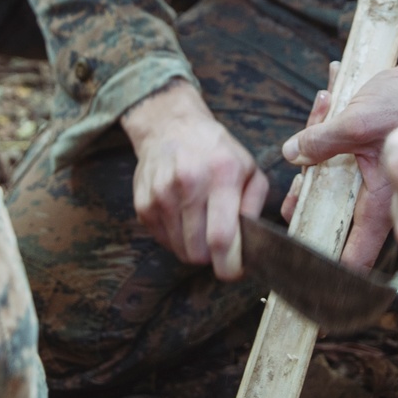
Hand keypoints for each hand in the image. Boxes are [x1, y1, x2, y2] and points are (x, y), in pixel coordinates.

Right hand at [121, 80, 267, 280]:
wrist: (170, 126)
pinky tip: (183, 216)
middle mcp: (187, 184)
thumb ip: (255, 205)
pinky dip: (176, 238)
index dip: (230, 266)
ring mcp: (161, 195)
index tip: (235, 270)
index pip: (222, 239)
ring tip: (201, 223)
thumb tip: (251, 242)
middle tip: (220, 241)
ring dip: (194, 247)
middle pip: (199, 253)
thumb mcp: (248, 168)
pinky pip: (164, 242)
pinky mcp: (143, 205)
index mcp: (220, 175)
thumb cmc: (215, 151)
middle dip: (213, 257)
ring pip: (181, 251)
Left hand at [281, 54, 397, 267]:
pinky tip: (331, 94)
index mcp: (380, 203)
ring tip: (325, 102)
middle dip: (306, 176)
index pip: (352, 256)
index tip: (297, 251)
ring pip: (325, 175)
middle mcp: (376, 197)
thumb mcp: (361, 120)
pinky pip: (335, 150)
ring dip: (316, 137)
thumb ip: (322, 140)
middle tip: (306, 147)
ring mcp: (370, 177)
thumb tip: (291, 154)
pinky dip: (327, 124)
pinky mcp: (367, 155)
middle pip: (324, 209)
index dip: (323, 259)